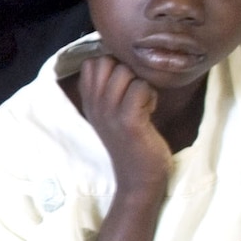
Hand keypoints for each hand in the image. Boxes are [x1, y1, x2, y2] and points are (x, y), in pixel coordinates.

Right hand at [77, 56, 171, 192]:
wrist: (138, 179)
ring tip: (143, 104)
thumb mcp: (111, 115)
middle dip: (127, 71)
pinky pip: (141, 87)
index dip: (111, 64)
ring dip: (141, 84)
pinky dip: (151, 96)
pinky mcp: (128, 121)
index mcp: (89, 102)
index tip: (122, 84)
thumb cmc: (132, 144)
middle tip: (134, 94)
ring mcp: (109, 112)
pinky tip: (149, 112)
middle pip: (107, 61)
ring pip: (125, 71)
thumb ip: (109, 90)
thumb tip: (120, 60)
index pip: (91, 62)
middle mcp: (94, 105)